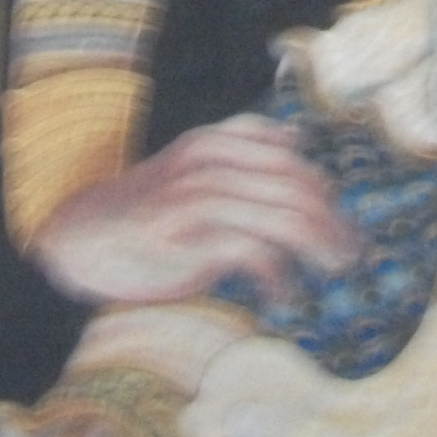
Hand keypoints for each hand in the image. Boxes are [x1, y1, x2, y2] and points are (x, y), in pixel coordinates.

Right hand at [31, 113, 357, 306]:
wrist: (82, 238)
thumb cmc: (148, 208)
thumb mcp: (192, 168)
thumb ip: (240, 152)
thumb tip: (296, 138)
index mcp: (214, 141)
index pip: (290, 159)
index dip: (325, 192)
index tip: (347, 226)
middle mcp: (210, 161)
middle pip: (295, 188)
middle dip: (331, 222)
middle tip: (354, 253)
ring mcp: (200, 196)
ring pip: (283, 217)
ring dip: (318, 247)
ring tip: (336, 270)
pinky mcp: (190, 237)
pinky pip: (255, 253)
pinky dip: (279, 277)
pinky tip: (287, 297)